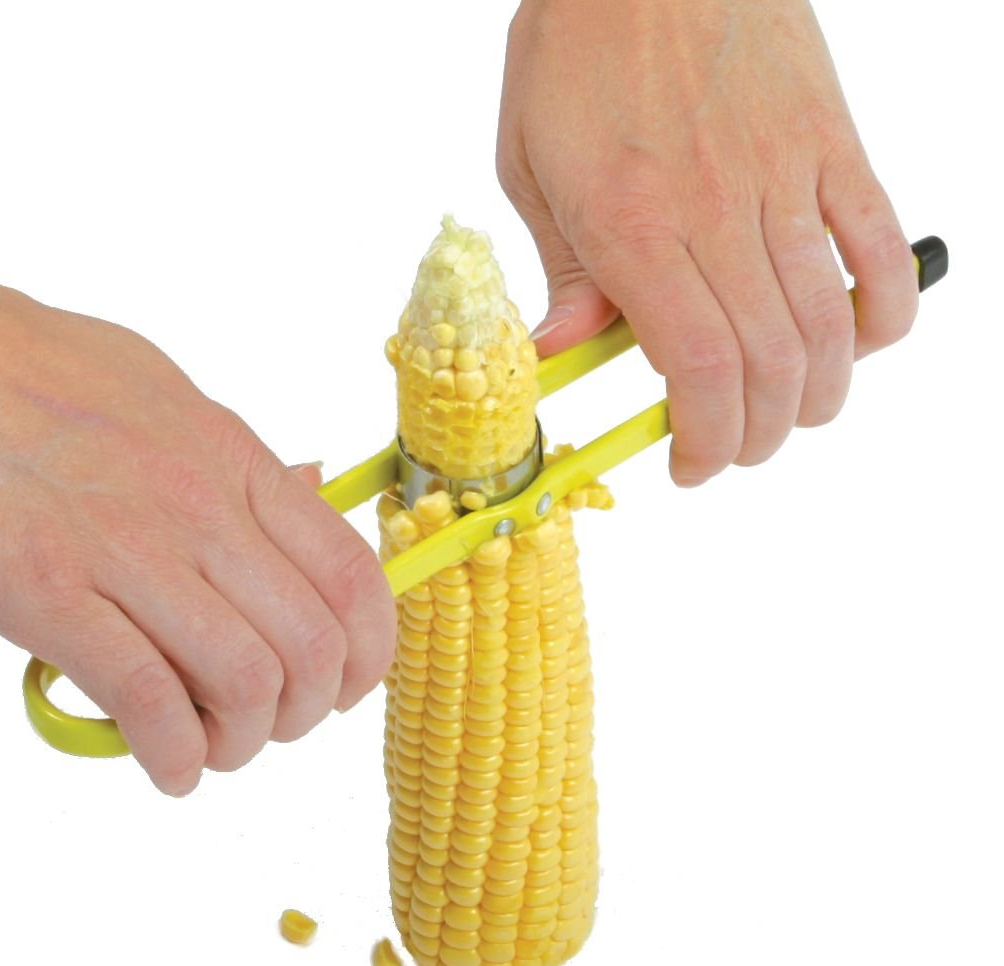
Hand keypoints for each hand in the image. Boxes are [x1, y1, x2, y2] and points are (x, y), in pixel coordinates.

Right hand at [0, 164, 396, 794]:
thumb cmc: (32, 364)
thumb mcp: (168, 394)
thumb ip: (241, 457)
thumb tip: (310, 484)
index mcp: (233, 459)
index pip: (352, 576)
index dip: (367, 653)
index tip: (344, 687)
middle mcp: (199, 506)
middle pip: (312, 646)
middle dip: (306, 713)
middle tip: (268, 726)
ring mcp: (126, 549)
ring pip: (245, 683)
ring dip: (241, 742)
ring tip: (211, 748)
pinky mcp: (44, 592)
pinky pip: (145, 698)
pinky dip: (172, 756)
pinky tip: (166, 767)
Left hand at [498, 0, 917, 485]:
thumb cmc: (575, 48)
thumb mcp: (529, 166)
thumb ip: (560, 271)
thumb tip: (563, 354)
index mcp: (629, 224)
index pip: (692, 366)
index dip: (705, 438)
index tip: (691, 466)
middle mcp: (715, 210)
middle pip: (767, 363)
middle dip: (758, 434)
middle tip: (735, 451)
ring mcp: (785, 175)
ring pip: (829, 321)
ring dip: (821, 394)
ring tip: (794, 417)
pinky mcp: (833, 142)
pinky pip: (879, 243)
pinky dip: (887, 309)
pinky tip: (865, 343)